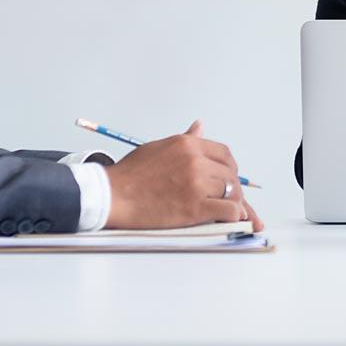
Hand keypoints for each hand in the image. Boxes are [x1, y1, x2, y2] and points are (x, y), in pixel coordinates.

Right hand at [104, 121, 260, 230]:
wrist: (112, 195)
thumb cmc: (130, 175)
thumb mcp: (159, 147)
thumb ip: (185, 139)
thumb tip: (200, 126)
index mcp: (187, 145)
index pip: (224, 153)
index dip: (228, 168)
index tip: (225, 178)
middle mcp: (195, 160)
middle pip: (230, 173)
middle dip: (232, 187)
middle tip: (228, 198)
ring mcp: (196, 183)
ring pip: (232, 192)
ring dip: (232, 202)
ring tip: (225, 210)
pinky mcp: (195, 206)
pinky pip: (229, 210)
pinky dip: (233, 216)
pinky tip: (229, 219)